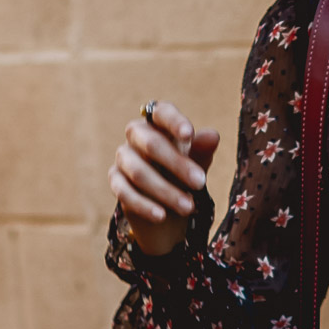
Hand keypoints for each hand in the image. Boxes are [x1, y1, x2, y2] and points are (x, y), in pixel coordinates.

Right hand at [109, 100, 219, 256]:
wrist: (167, 205)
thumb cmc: (184, 173)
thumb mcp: (198, 162)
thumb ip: (202, 149)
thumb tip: (213, 136)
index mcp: (159, 123)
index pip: (162, 113)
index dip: (174, 121)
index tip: (189, 134)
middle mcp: (136, 135)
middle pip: (151, 144)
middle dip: (177, 164)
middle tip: (201, 183)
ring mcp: (123, 157)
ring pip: (139, 172)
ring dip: (165, 191)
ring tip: (189, 207)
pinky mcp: (115, 180)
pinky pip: (125, 192)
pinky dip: (144, 205)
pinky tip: (161, 215)